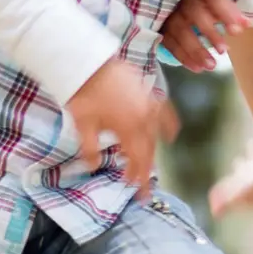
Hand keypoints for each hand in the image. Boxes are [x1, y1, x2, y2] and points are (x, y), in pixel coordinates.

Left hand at [67, 60, 177, 198]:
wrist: (88, 64)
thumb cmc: (83, 95)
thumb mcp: (82, 125)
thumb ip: (90, 149)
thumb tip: (94, 166)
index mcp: (128, 127)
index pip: (138, 159)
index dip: (137, 176)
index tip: (135, 190)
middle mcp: (144, 117)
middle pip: (149, 150)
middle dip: (144, 169)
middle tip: (140, 185)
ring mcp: (149, 104)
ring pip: (156, 135)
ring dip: (151, 151)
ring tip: (145, 165)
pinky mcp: (149, 93)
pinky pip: (165, 112)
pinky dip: (169, 125)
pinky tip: (170, 136)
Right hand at [160, 0, 251, 71]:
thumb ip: (228, 9)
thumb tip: (246, 24)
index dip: (225, 10)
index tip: (239, 29)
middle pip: (193, 12)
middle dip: (209, 32)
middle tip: (224, 51)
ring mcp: (166, 11)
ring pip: (179, 30)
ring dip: (195, 50)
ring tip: (212, 66)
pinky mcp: (159, 26)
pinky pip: (169, 42)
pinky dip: (183, 56)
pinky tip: (197, 68)